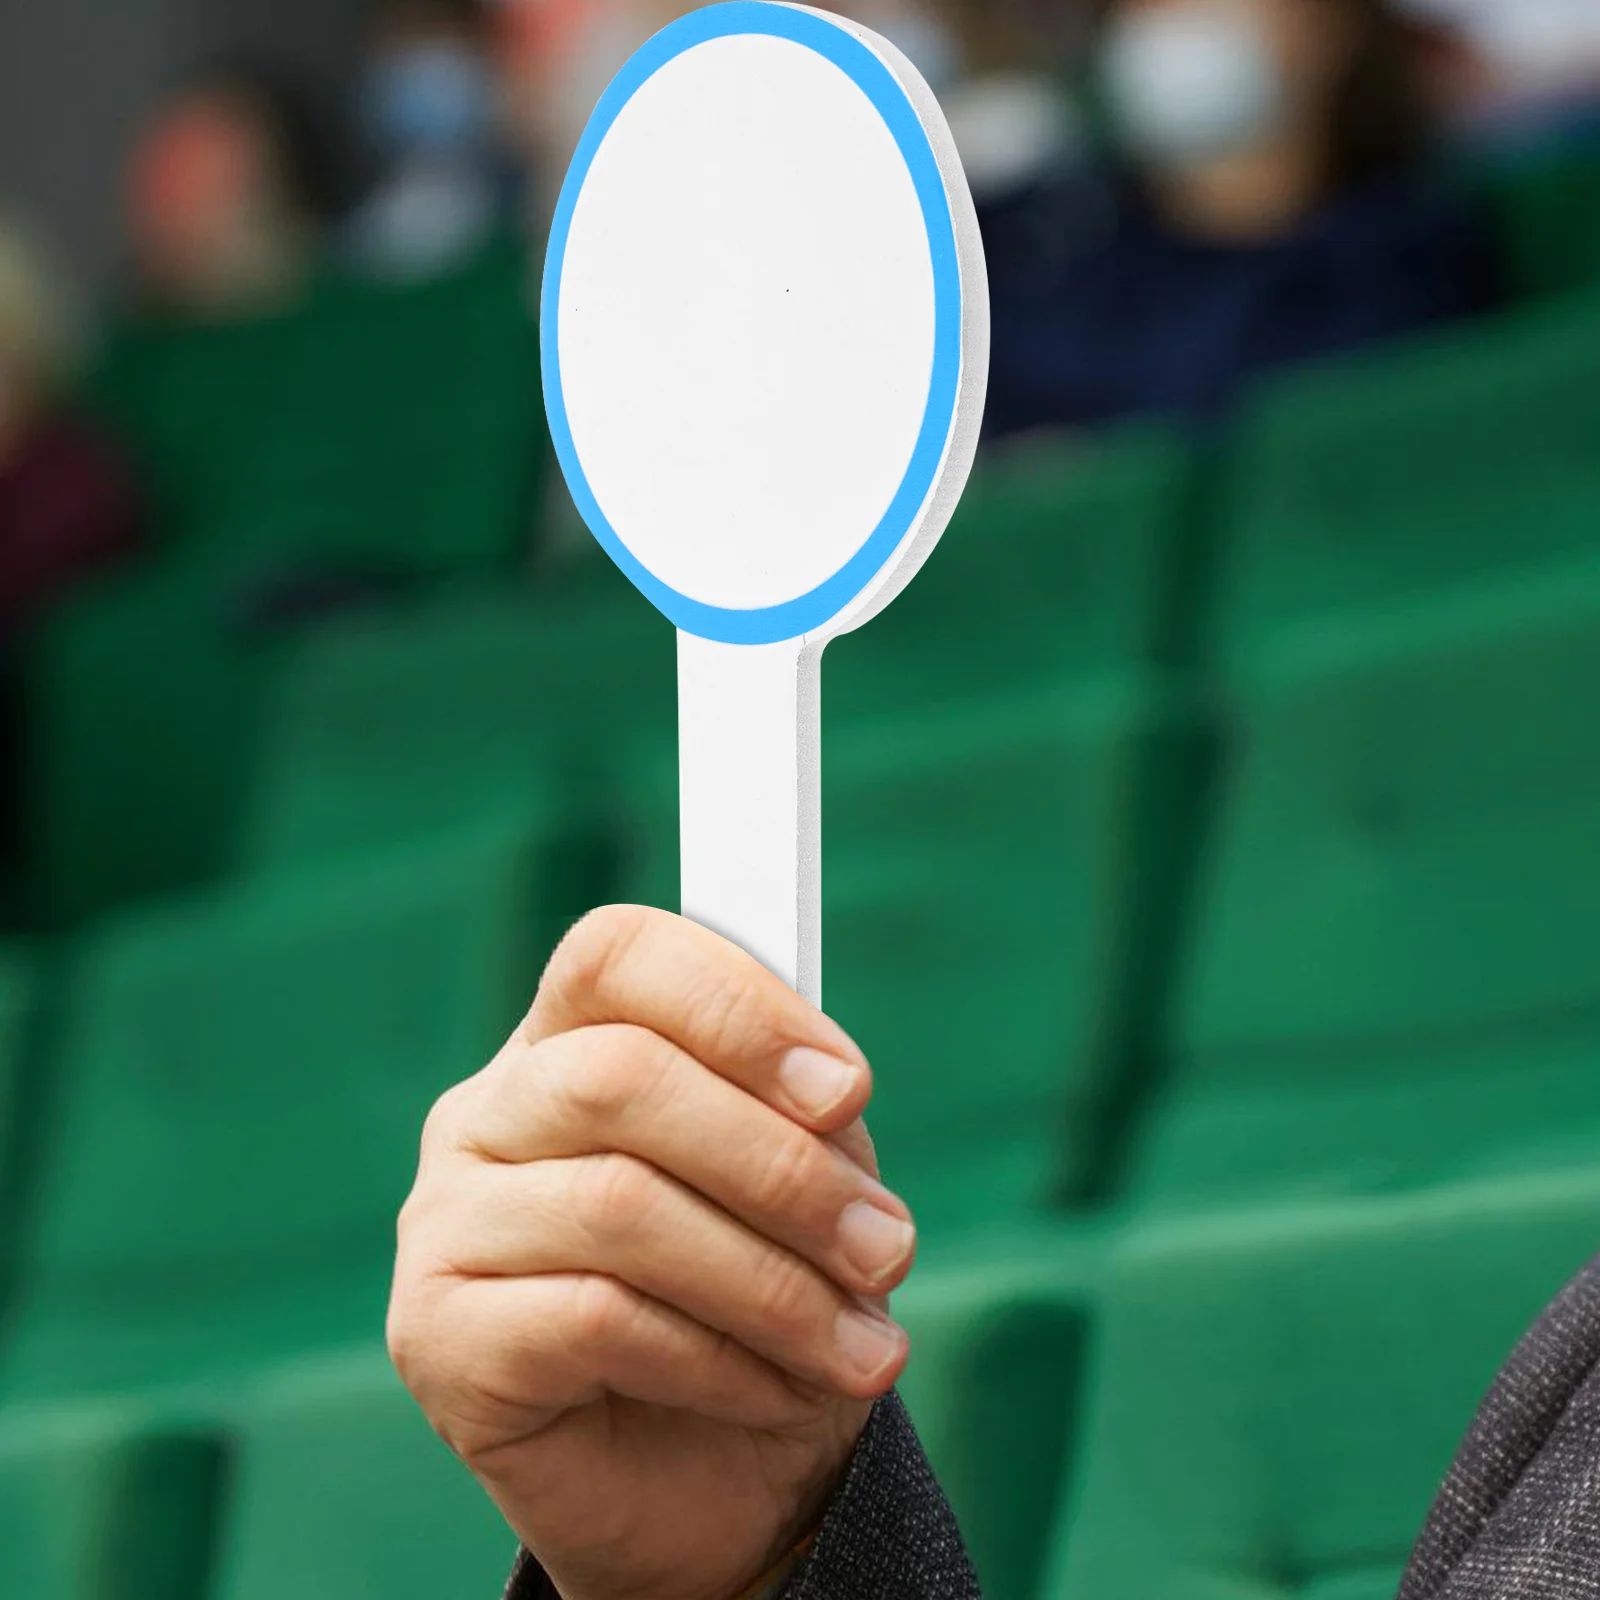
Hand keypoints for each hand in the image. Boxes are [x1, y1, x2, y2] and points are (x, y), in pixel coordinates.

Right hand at [388, 906, 916, 1599]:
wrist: (716, 1484)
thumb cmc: (758, 1302)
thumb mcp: (799, 1191)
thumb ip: (800, 1122)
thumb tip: (829, 1099)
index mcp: (569, 1040)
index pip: (618, 955)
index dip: (737, 1007)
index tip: (847, 1090)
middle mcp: (487, 1111)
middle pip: (621, 1076)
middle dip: (779, 1168)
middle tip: (887, 1249)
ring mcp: (445, 1219)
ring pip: (619, 1204)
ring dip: (772, 1282)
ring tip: (863, 1347)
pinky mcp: (435, 1335)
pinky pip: (595, 1318)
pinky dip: (718, 1358)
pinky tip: (777, 1389)